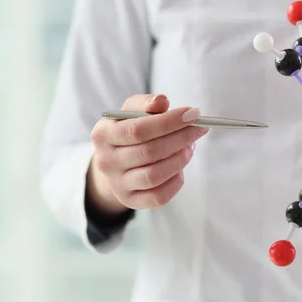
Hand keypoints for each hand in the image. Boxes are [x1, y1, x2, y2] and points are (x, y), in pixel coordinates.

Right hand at [87, 94, 207, 215]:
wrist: (116, 161)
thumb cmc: (130, 129)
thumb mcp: (133, 111)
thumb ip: (147, 104)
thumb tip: (162, 101)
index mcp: (103, 134)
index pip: (138, 130)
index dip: (169, 122)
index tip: (194, 114)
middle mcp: (106, 161)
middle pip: (149, 152)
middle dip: (180, 139)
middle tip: (199, 129)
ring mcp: (117, 184)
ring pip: (154, 175)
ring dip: (180, 160)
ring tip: (190, 147)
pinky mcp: (131, 201)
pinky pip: (158, 196)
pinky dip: (176, 181)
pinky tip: (180, 168)